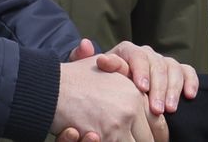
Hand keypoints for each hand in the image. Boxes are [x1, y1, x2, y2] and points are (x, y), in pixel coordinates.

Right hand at [50, 55, 167, 141]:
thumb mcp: (105, 73)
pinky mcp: (105, 136)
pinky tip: (99, 140)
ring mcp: (118, 124)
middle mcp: (131, 108)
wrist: (50, 88)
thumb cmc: (74, 79)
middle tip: (137, 141)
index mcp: (134, 93)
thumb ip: (125, 82)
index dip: (157, 136)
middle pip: (149, 138)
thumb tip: (141, 96)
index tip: (155, 140)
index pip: (157, 122)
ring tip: (116, 139)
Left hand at [95, 41, 198, 114]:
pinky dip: (190, 82)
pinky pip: (187, 72)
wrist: (114, 93)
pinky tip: (189, 96)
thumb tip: (85, 44)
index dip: (141, 70)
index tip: (141, 88)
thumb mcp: (89, 73)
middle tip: (156, 108)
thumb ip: (83, 59)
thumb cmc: (100, 84)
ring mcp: (163, 62)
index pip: (136, 55)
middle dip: (158, 87)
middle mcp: (147, 54)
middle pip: (157, 64)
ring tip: (169, 109)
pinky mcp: (177, 72)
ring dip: (173, 89)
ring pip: (173, 69)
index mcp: (126, 51)